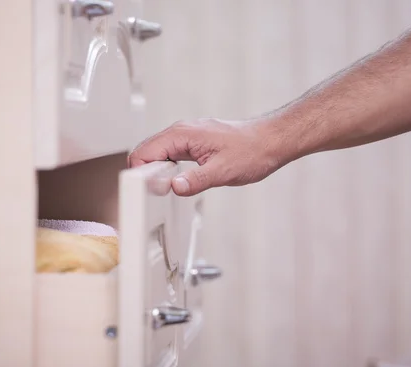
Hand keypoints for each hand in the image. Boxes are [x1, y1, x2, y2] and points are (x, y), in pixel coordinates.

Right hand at [127, 118, 284, 195]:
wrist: (270, 141)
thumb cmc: (251, 151)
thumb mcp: (223, 172)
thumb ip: (196, 181)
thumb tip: (174, 187)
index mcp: (183, 134)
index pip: (144, 152)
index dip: (140, 174)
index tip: (147, 190)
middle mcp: (181, 131)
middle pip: (146, 151)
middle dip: (145, 172)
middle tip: (155, 192)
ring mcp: (187, 136)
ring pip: (158, 153)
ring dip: (156, 170)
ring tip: (165, 187)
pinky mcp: (194, 142)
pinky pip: (171, 153)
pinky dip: (167, 167)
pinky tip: (177, 180)